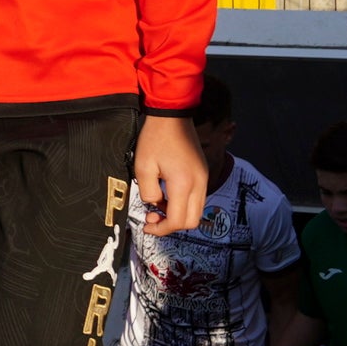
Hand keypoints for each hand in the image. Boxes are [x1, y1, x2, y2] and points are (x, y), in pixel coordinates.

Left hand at [130, 114, 208, 237]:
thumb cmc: (156, 138)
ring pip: (196, 211)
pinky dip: (183, 204)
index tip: (147, 226)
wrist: (172, 116)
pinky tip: (166, 195)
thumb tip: (154, 205)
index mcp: (184, 184)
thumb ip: (148, 192)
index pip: (177, 221)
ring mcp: (203, 179)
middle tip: (152, 217)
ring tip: (158, 206)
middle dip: (171, 225)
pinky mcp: (203, 174)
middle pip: (191, 221)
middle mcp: (199, 184)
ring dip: (177, 215)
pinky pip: (196, 199)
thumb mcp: (143, 167)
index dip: (161, 229)